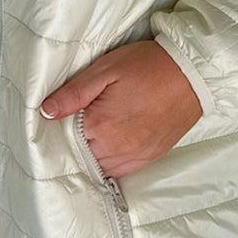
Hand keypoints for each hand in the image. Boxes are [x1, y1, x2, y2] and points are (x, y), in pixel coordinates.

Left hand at [39, 42, 201, 178]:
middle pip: (82, 158)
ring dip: (93, 156)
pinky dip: (111, 162)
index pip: (65, 141)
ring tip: (92, 135)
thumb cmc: (147, 66)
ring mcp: (136, 155)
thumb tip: (46, 111)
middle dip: (75, 145)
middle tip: (74, 126)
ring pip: (101, 168)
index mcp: (101, 126)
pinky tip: (109, 146)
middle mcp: (117, 148)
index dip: (58, 132)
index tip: (56, 123)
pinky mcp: (150, 157)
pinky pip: (122, 171)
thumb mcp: (104, 71)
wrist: (191, 73)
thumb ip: (73, 93)